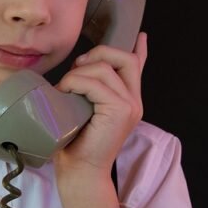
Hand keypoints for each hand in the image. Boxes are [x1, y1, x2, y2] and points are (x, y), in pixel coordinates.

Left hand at [52, 32, 147, 177]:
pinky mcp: (120, 111)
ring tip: (64, 88)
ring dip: (78, 72)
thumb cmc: (76, 144)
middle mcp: (133, 101)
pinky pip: (96, 83)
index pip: (138, 68)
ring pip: (105, 68)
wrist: (81, 171)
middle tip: (76, 67)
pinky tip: (66, 92)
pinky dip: (76, 82)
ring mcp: (129, 105)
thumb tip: (72, 74)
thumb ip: (86, 94)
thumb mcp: (82, 111)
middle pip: (124, 58)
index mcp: (128, 100)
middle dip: (98, 53)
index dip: (140, 50)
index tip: (142, 36)